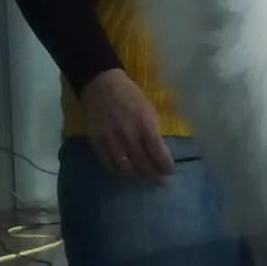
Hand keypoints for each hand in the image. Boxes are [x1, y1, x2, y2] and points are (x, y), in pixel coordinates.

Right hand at [79, 69, 174, 183]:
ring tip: (142, 175)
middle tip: (160, 180)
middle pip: (143, 165)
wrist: (102, 85)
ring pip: (125, 168)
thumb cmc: (131, 96)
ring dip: (136, 175)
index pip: (159, 155)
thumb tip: (160, 152)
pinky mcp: (96, 142)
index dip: (166, 167)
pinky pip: (107, 163)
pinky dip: (117, 170)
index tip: (170, 172)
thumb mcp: (150, 110)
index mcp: (145, 126)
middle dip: (154, 174)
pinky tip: (123, 170)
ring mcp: (110, 140)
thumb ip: (154, 132)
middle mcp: (128, 136)